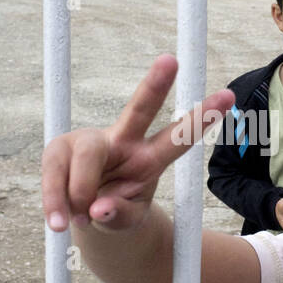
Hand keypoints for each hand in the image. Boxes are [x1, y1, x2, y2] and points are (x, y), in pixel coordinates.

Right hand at [42, 54, 233, 232]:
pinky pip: (55, 175)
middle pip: (139, 110)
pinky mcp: (59, 151)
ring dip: (80, 192)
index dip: (199, 119)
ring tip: (80, 221)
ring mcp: (89, 143)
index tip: (227, 97)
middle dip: (155, 86)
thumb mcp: (126, 222)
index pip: (177, 137)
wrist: (86, 217)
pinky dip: (55, 202)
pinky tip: (57, 221)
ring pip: (87, 155)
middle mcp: (123, 142)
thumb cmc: (116, 213)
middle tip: (171, 61)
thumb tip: (99, 208)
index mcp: (149, 159)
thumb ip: (118, 216)